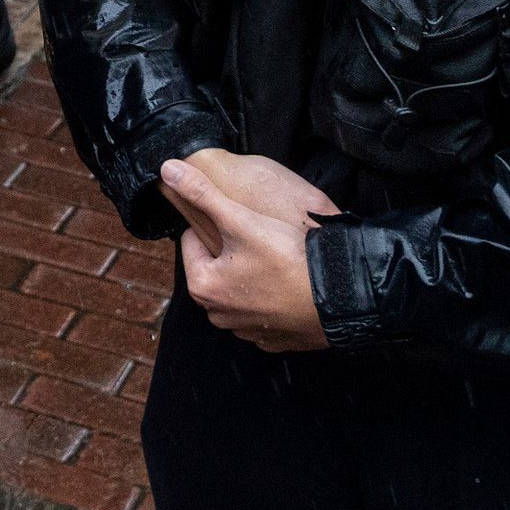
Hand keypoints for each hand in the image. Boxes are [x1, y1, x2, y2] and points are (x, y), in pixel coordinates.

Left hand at [162, 155, 329, 350]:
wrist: (342, 298)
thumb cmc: (288, 260)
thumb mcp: (240, 219)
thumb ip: (202, 193)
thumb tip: (167, 169)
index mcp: (203, 286)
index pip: (193, 241)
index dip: (218, 225)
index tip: (243, 225)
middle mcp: (219, 315)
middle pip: (217, 265)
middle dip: (235, 251)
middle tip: (264, 241)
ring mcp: (248, 332)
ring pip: (242, 287)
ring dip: (254, 274)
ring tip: (280, 262)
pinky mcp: (276, 339)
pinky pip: (266, 310)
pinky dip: (275, 298)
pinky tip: (292, 285)